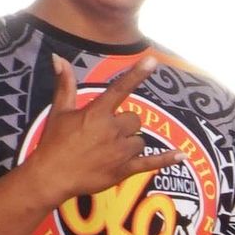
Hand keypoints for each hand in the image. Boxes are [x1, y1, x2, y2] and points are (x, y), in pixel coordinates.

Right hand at [19, 56, 175, 207]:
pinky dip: (167, 159)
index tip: (152, 60)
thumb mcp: (59, 111)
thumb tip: (59, 58)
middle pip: (134, 119)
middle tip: (104, 134)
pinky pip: (151, 162)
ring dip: (130, 143)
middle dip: (124, 125)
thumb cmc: (54, 142)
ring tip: (108, 150)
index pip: (120, 89)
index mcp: (97, 113)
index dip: (137, 74)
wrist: (51, 176)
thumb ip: (65, 84)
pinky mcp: (125, 170)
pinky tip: (182, 155)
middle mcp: (112, 130)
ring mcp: (121, 151)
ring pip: (140, 140)